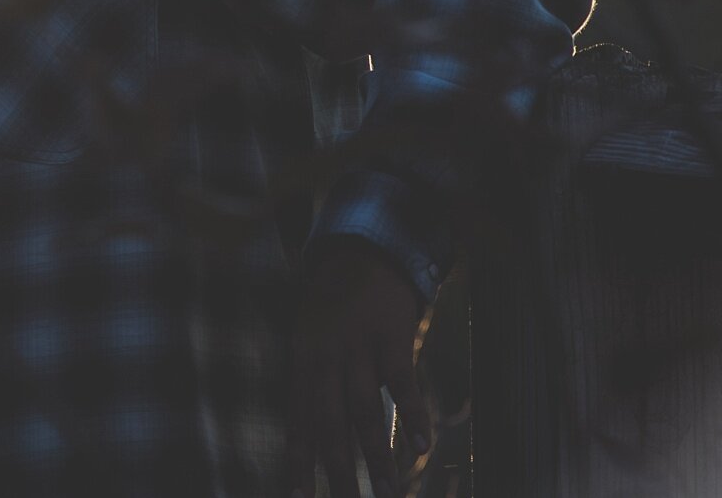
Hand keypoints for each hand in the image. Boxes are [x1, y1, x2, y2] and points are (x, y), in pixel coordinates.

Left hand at [289, 235, 429, 497]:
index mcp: (301, 362)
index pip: (298, 421)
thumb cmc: (331, 305)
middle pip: (330, 426)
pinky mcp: (390, 336)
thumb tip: (312, 442)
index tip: (298, 497)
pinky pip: (402, 382)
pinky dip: (413, 414)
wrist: (361, 249)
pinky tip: (423, 446)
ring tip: (389, 494)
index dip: (298, 462)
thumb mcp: (309, 340)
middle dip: (338, 473)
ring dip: (378, 457)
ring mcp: (357, 347)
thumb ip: (313, 386)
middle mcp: (324, 358)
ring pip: (365, 412)